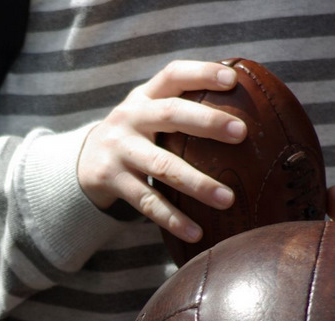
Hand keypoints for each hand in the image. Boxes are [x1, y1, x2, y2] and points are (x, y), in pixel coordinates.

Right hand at [77, 60, 246, 241]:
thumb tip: (250, 108)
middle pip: (170, 114)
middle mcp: (129, 118)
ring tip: (228, 200)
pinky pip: (147, 202)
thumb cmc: (137, 135)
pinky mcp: (111, 180)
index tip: (233, 80)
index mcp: (144, 97)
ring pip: (162, 166)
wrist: (84, 162)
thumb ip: (183, 107)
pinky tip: (196, 233)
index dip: (202, 73)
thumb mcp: (150, 113)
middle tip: (242, 134)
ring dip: (197, 183)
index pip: (173, 75)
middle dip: (207, 122)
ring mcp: (119, 150)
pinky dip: (172, 219)